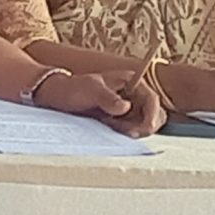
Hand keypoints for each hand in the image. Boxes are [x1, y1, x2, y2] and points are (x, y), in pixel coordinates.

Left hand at [36, 68, 165, 136]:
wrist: (59, 97)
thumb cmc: (73, 88)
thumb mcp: (90, 90)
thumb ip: (108, 98)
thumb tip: (125, 107)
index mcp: (131, 81)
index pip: (152, 99)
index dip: (152, 115)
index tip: (144, 128)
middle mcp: (134, 94)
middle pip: (155, 114)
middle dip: (145, 125)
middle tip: (127, 131)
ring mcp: (130, 108)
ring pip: (146, 124)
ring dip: (134, 130)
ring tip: (112, 125)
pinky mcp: (123, 120)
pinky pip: (134, 130)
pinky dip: (127, 133)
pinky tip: (111, 127)